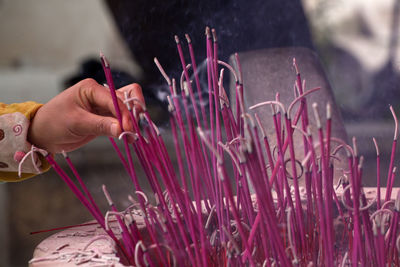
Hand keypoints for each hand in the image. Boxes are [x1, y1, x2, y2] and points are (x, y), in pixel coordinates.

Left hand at [28, 78, 144, 152]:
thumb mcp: (76, 123)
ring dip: (133, 121)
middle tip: (135, 131)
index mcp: (91, 88)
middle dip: (133, 114)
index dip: (124, 114)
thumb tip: (122, 129)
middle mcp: (101, 94)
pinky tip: (129, 137)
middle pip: (126, 98)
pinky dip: (128, 127)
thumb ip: (100, 125)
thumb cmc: (54, 123)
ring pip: (127, 108)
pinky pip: (122, 119)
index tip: (128, 130)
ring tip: (133, 136)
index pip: (115, 98)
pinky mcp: (106, 118)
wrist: (43, 134)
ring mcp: (104, 106)